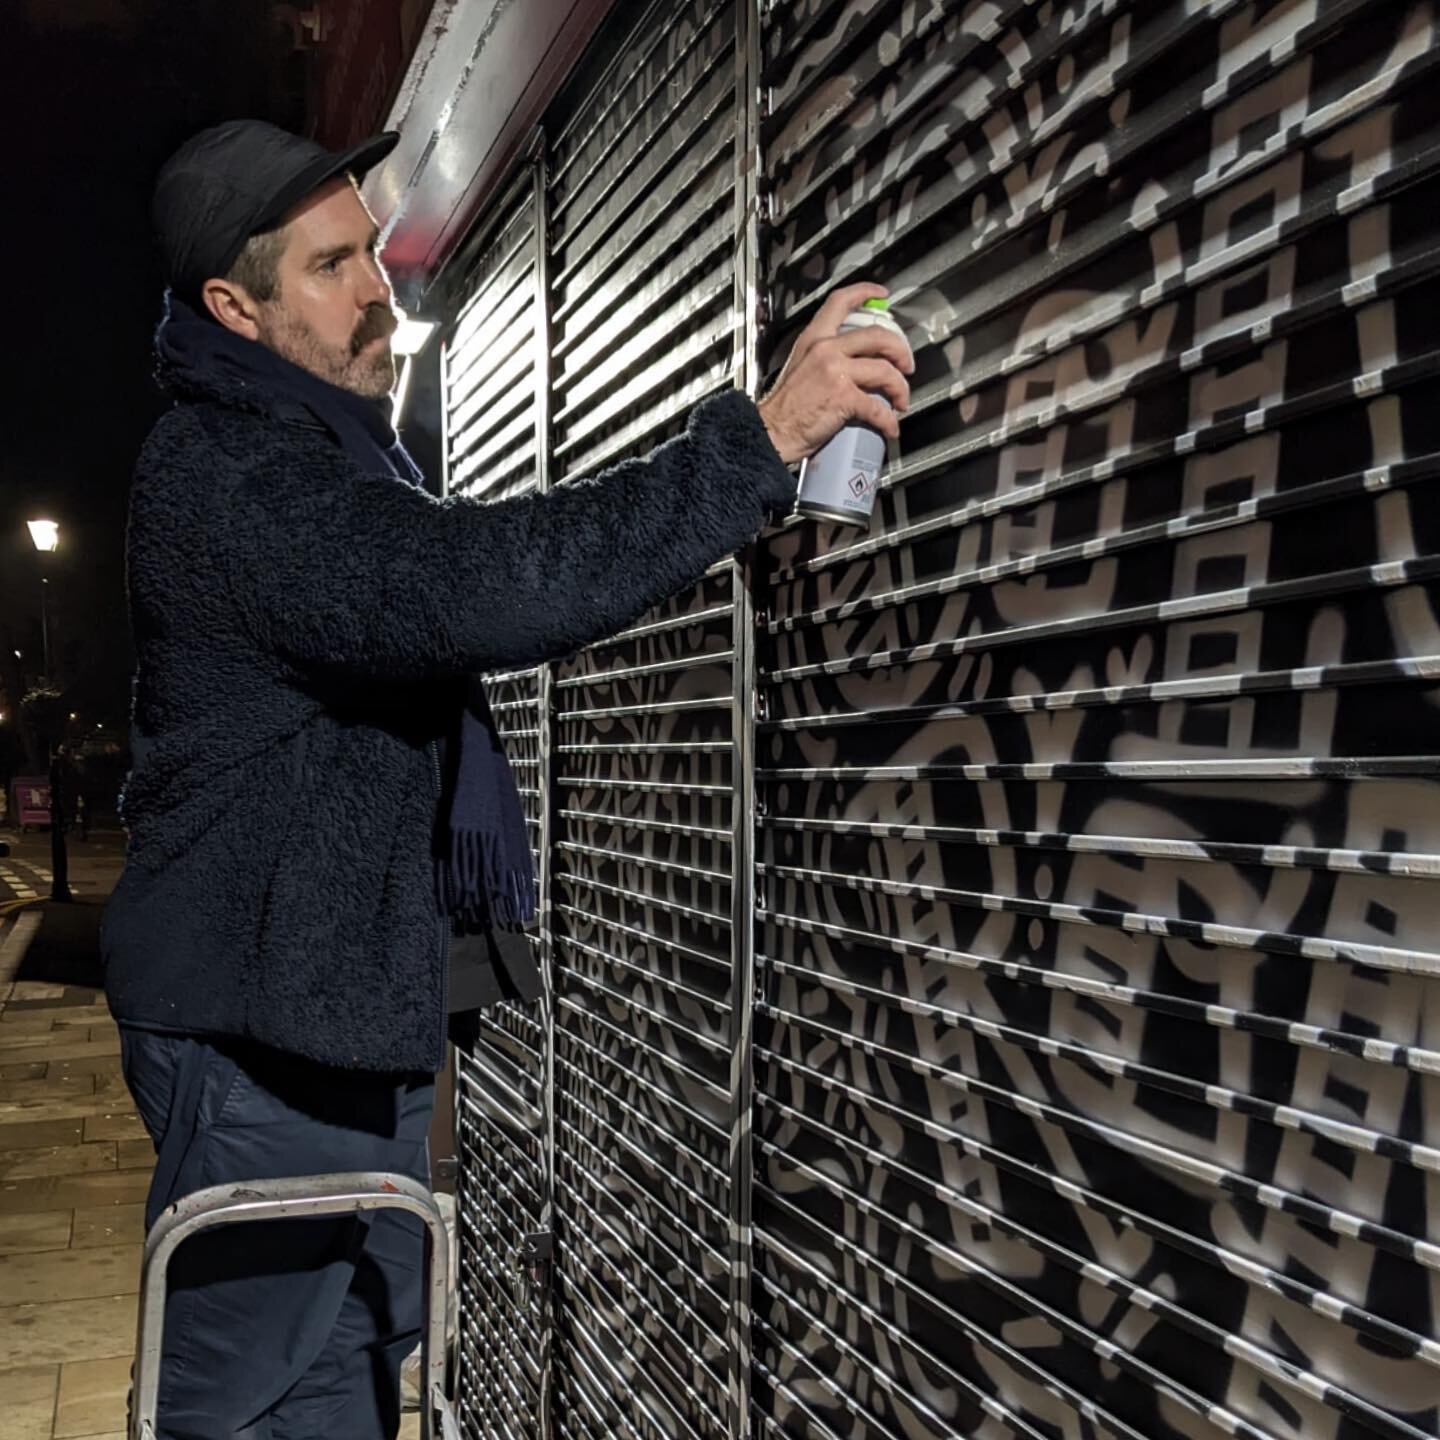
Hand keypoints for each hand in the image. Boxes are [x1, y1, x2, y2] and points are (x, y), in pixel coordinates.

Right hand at [756, 282, 913, 465]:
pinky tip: (890, 426)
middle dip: (900, 350)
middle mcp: (826, 350)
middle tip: (906, 364)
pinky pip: (878, 407)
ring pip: (885, 370)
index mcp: (813, 340)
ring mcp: (836, 372)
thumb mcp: (798, 368)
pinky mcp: (843, 397)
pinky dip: (889, 420)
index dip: (865, 293)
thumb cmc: (782, 410)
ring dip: (900, 388)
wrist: (770, 432)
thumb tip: (850, 363)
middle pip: (877, 336)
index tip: (881, 296)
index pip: (840, 302)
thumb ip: (821, 358)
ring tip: (901, 400)